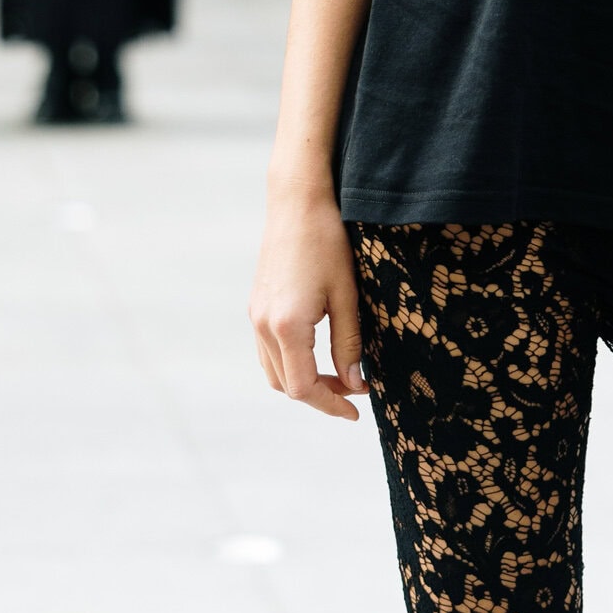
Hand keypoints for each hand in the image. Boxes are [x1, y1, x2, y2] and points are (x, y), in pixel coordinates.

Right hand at [249, 192, 368, 420]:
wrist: (297, 202)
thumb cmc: (328, 242)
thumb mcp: (347, 295)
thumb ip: (349, 343)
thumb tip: (355, 383)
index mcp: (286, 326)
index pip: (303, 388)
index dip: (331, 404)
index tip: (357, 410)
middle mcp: (263, 325)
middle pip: (285, 385)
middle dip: (319, 394)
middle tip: (354, 390)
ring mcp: (255, 315)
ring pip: (274, 370)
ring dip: (302, 380)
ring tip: (338, 374)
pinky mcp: (256, 304)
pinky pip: (268, 350)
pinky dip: (290, 362)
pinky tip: (316, 352)